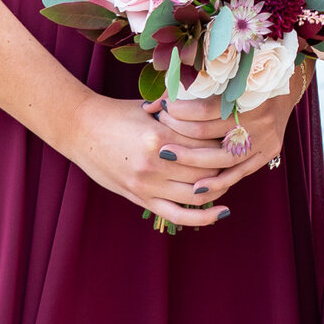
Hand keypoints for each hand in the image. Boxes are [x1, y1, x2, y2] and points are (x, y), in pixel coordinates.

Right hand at [56, 92, 246, 226]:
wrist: (80, 128)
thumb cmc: (118, 112)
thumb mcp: (151, 106)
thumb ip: (181, 110)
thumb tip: (215, 105)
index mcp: (159, 136)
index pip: (206, 145)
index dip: (227, 143)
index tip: (241, 138)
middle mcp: (155, 164)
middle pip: (205, 170)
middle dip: (227, 166)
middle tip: (242, 159)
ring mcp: (146, 184)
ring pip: (196, 194)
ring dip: (218, 190)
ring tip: (231, 180)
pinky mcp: (139, 197)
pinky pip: (175, 214)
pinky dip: (200, 217)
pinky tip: (221, 213)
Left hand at [158, 62, 311, 198]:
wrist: (286, 86)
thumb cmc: (246, 80)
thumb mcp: (222, 78)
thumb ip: (186, 91)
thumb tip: (149, 106)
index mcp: (245, 94)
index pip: (201, 110)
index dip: (177, 112)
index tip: (162, 110)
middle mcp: (256, 117)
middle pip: (206, 134)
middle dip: (178, 136)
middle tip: (159, 138)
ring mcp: (264, 137)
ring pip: (221, 159)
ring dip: (191, 162)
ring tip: (168, 160)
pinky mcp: (269, 151)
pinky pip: (240, 173)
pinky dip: (218, 182)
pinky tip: (197, 187)